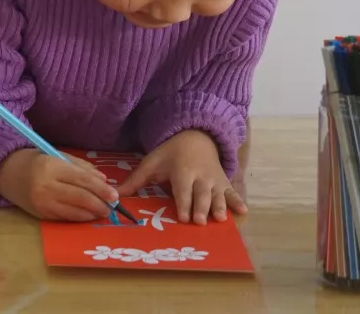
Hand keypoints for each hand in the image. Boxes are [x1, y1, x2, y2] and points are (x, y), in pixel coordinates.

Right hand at [0, 148, 117, 220]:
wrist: (5, 173)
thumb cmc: (34, 161)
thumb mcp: (56, 156)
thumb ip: (81, 167)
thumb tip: (104, 181)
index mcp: (51, 167)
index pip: (82, 180)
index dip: (101, 189)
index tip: (115, 195)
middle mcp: (46, 186)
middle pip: (81, 198)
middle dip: (100, 203)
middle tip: (112, 206)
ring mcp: (43, 203)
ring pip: (75, 211)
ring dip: (92, 213)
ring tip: (103, 211)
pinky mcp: (41, 214)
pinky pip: (66, 218)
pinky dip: (80, 217)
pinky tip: (88, 215)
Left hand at [116, 130, 246, 224]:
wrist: (196, 137)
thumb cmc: (170, 154)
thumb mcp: (152, 162)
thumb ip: (136, 180)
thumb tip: (115, 194)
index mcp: (182, 171)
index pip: (183, 190)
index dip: (184, 203)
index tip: (184, 217)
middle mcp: (201, 176)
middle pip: (201, 194)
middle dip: (201, 207)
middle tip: (200, 222)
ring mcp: (215, 180)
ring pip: (218, 195)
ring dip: (219, 206)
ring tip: (219, 219)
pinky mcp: (224, 182)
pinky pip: (232, 192)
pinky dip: (237, 201)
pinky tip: (243, 211)